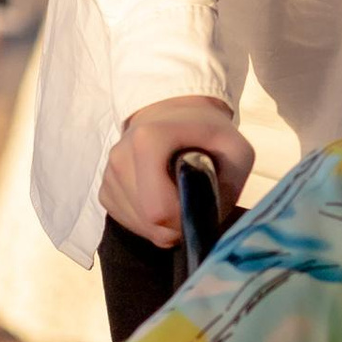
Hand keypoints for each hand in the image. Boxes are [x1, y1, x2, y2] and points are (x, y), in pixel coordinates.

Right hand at [102, 96, 254, 243]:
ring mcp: (109, 174)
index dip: (184, 218)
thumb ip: (228, 185)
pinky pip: (128, 223)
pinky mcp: (104, 190)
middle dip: (176, 223)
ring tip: (177, 195)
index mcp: (148, 139)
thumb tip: (201, 222)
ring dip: (164, 224)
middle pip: (149, 222)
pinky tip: (161, 198)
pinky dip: (149, 223)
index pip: (158, 209)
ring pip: (139, 227)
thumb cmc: (208, 134)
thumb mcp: (237, 150)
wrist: (175, 115)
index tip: (198, 200)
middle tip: (192, 200)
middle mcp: (120, 155)